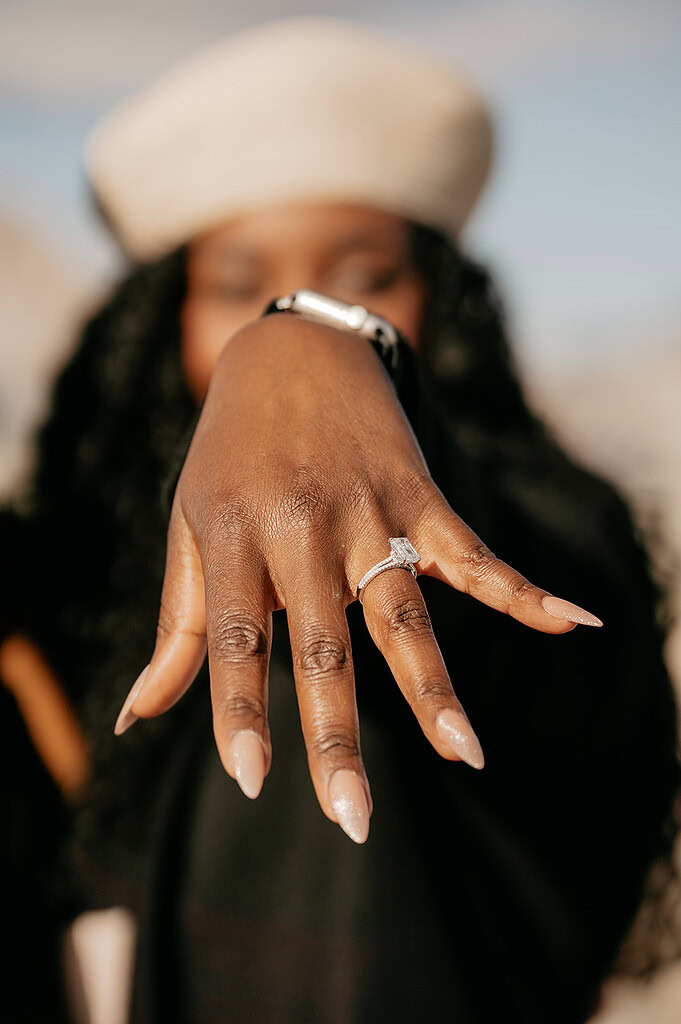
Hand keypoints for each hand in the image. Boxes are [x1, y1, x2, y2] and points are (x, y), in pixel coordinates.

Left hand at [114, 313, 601, 842]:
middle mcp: (302, 524)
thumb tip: (137, 717)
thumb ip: (179, 626)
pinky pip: (471, 551)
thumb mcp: (190, 526)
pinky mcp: (418, 495)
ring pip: (403, 611)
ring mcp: (367, 508)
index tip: (252, 780)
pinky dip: (521, 589)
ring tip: (465, 754)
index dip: (240, 708)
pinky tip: (572, 622)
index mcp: (234, 534)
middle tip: (354, 816)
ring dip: (433, 687)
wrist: (293, 352)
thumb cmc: (229, 455)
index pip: (236, 636)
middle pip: (324, 641)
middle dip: (337, 733)